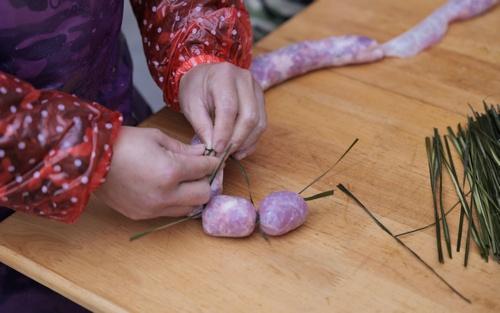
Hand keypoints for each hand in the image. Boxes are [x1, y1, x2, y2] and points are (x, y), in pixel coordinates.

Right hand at [95, 126, 218, 219]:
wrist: (89, 160)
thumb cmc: (123, 143)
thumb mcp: (156, 138)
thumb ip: (183, 148)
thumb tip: (203, 153)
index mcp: (171, 171)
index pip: (205, 169)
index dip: (212, 163)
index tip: (212, 159)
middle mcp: (166, 195)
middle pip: (204, 195)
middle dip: (206, 181)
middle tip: (200, 172)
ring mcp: (154, 209)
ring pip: (189, 209)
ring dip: (192, 196)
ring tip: (185, 182)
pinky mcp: (143, 216)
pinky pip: (169, 213)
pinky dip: (175, 203)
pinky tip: (168, 190)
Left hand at [179, 62, 266, 158]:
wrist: (204, 76)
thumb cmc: (195, 89)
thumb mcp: (190, 105)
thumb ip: (202, 126)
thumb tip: (214, 148)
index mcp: (224, 76)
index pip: (229, 108)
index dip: (224, 132)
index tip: (216, 149)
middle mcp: (245, 80)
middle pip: (249, 116)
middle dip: (237, 140)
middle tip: (224, 154)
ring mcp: (256, 89)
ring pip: (259, 122)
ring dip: (246, 143)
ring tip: (231, 154)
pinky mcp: (261, 100)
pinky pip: (262, 124)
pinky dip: (252, 140)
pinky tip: (240, 150)